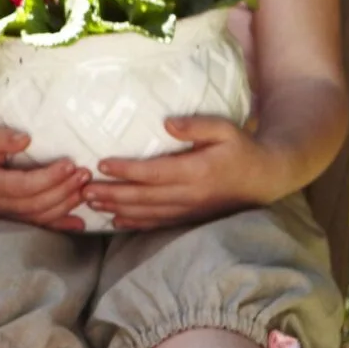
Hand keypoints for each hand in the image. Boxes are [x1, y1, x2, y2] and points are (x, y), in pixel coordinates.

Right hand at [0, 127, 88, 231]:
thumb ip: (0, 139)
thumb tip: (27, 139)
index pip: (24, 185)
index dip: (49, 177)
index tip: (70, 164)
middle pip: (37, 203)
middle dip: (64, 189)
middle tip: (85, 173)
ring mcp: (4, 216)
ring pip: (40, 217)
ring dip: (66, 205)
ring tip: (85, 188)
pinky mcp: (10, 219)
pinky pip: (38, 226)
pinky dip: (60, 226)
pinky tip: (79, 224)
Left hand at [85, 115, 278, 230]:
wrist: (266, 179)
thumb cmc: (242, 149)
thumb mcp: (226, 129)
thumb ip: (197, 126)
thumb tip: (167, 123)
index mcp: (196, 171)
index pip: (153, 173)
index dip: (126, 170)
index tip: (101, 164)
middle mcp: (190, 195)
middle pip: (143, 197)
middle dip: (111, 193)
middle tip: (83, 190)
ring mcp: (189, 210)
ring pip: (146, 213)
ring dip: (117, 209)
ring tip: (90, 204)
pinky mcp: (189, 218)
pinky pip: (158, 223)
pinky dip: (135, 223)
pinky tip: (116, 221)